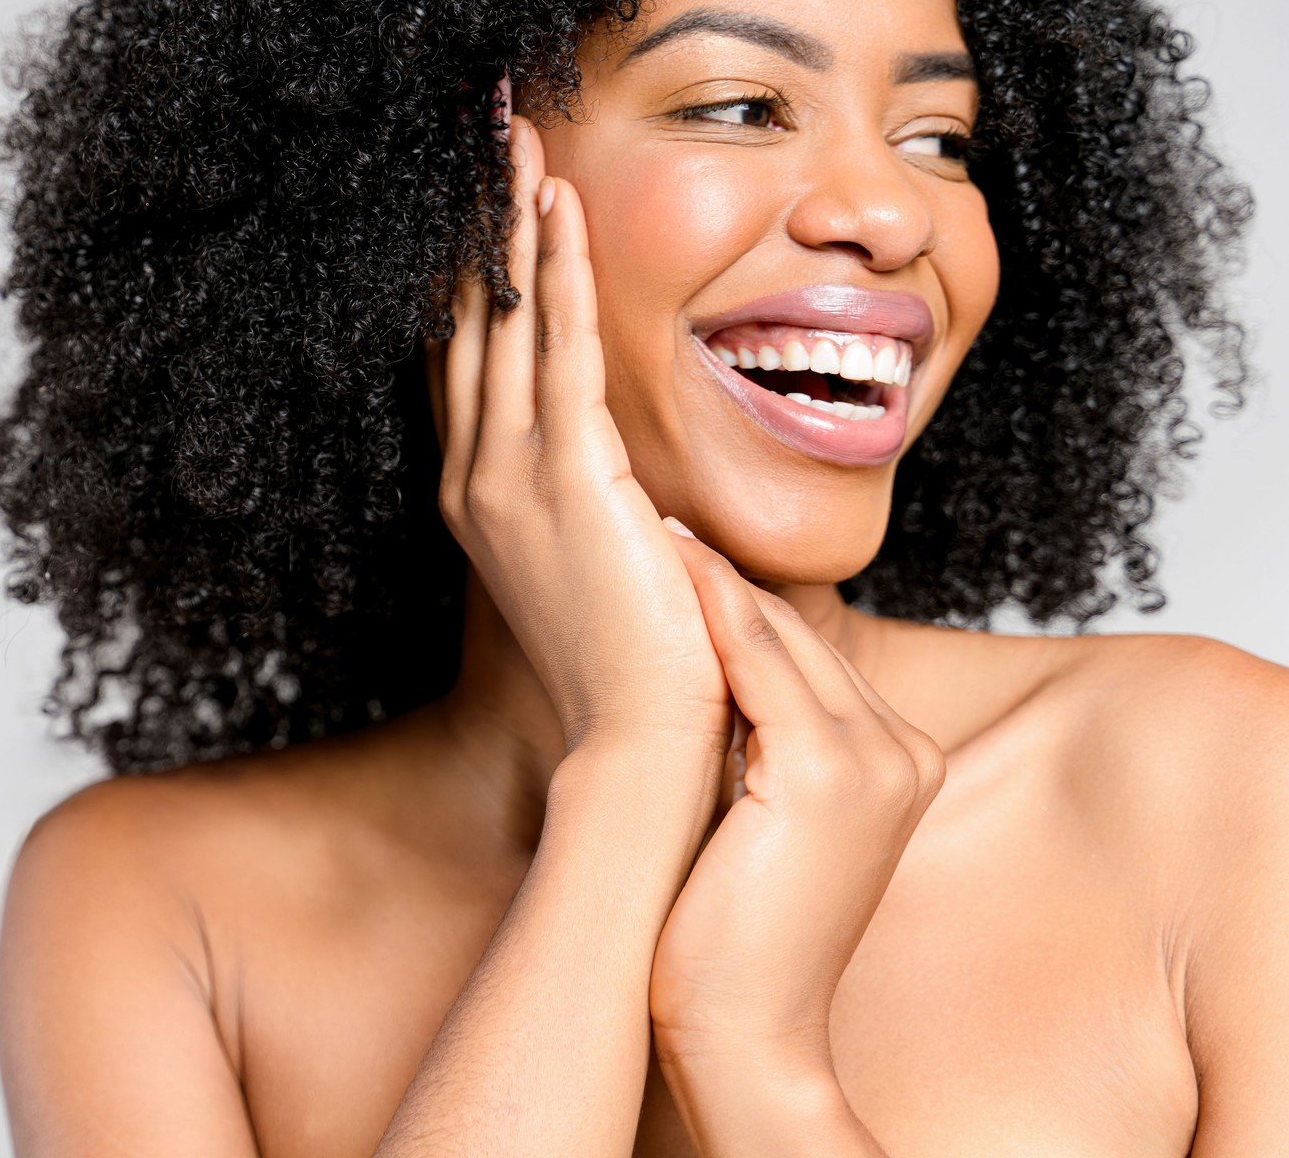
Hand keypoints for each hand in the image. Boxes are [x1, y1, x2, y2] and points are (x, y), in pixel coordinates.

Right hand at [430, 114, 729, 756]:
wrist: (641, 745)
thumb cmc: (635, 660)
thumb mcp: (599, 561)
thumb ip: (594, 498)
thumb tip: (622, 461)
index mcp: (480, 496)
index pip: (468, 360)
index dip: (469, 274)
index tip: (479, 201)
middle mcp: (476, 477)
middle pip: (469, 322)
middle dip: (475, 224)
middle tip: (481, 134)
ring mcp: (511, 476)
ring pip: (506, 320)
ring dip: (508, 220)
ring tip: (511, 136)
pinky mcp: (568, 476)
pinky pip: (561, 347)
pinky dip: (558, 270)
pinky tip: (558, 204)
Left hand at [648, 526, 945, 1091]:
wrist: (744, 1030)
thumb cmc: (732, 932)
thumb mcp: (762, 814)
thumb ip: (761, 741)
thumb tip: (707, 666)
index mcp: (899, 761)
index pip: (809, 655)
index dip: (736, 600)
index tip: (675, 548)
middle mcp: (903, 753)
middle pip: (795, 635)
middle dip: (719, 575)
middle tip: (651, 516)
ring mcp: (875, 759)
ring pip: (775, 635)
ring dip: (706, 575)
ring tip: (644, 525)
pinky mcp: (826, 771)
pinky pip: (755, 660)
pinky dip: (707, 606)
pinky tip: (660, 565)